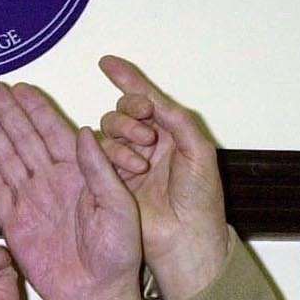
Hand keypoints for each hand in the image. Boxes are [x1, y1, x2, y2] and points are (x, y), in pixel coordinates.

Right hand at [0, 80, 143, 299]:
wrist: (96, 294)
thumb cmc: (117, 254)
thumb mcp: (119, 206)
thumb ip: (100, 169)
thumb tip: (83, 132)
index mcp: (81, 173)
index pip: (54, 132)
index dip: (37, 109)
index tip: (21, 87)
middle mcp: (53, 181)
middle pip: (25, 137)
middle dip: (8, 111)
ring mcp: (32, 200)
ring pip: (9, 157)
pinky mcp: (15, 222)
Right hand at [95, 55, 228, 299]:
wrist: (188, 236)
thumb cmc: (201, 197)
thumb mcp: (198, 149)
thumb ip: (175, 118)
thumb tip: (148, 97)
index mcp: (169, 131)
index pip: (144, 98)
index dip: (126, 79)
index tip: (106, 63)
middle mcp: (146, 143)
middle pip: (121, 111)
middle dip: (129, 113)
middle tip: (146, 129)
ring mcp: (127, 161)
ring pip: (108, 131)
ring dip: (123, 136)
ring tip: (142, 160)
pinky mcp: (111, 180)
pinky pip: (99, 155)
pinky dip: (113, 155)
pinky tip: (132, 168)